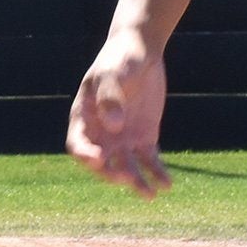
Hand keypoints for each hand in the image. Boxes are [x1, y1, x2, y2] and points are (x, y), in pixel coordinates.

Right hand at [67, 30, 171, 196]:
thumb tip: (113, 127)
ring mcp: (122, 137)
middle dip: (113, 174)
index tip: (100, 159)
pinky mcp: (143, 137)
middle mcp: (100, 133)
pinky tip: (167, 184)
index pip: (78, 145)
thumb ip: (110, 97)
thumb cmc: (120, 59)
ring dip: (137, 182)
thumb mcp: (113, 73)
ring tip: (151, 194)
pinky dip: (156, 172)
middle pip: (102, 163)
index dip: (86, 156)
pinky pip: (149, 160)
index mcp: (84, 118)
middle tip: (128, 178)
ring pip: (126, 167)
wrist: (140, 51)